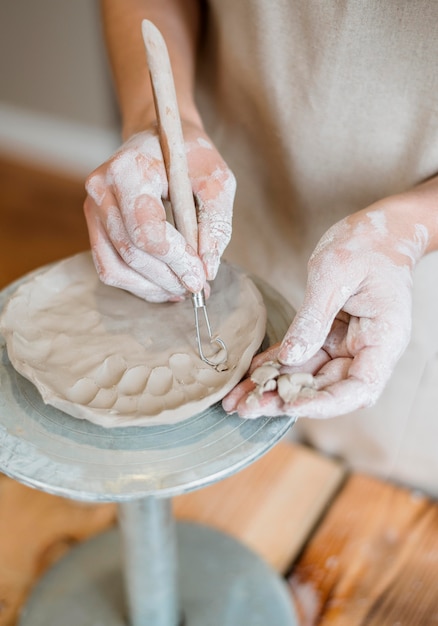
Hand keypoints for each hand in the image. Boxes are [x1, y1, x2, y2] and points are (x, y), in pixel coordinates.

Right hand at [84, 122, 235, 301]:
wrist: (158, 138)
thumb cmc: (190, 155)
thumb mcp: (216, 178)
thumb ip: (216, 222)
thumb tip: (207, 269)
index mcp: (128, 170)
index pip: (146, 230)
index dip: (176, 260)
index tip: (201, 277)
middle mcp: (101, 189)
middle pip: (131, 252)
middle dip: (168, 278)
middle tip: (197, 288)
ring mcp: (92, 208)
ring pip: (116, 267)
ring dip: (152, 288)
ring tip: (182, 290)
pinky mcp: (94, 224)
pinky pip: (109, 267)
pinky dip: (138, 284)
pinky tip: (164, 287)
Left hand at [223, 197, 430, 418]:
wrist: (378, 231)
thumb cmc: (366, 244)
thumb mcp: (335, 272)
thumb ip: (313, 316)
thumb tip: (291, 356)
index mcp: (383, 339)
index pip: (359, 388)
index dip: (325, 403)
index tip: (290, 405)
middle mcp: (366, 349)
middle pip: (327, 388)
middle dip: (284, 400)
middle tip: (245, 408)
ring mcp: (346, 345)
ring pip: (308, 378)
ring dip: (273, 389)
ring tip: (237, 400)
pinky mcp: (328, 336)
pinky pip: (300, 357)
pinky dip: (275, 365)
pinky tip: (250, 373)